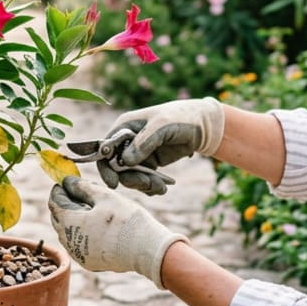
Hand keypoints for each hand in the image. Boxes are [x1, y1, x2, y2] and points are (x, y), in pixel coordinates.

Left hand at [48, 176, 185, 287]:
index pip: (54, 202)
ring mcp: (78, 254)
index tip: (66, 181)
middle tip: (78, 191)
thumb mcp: (105, 196)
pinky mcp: (88, 262)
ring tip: (88, 207)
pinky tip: (94, 225)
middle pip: (58, 218)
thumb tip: (67, 182)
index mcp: (69, 222)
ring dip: (72, 219)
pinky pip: (77, 244)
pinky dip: (80, 233)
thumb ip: (82, 187)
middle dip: (65, 203)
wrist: (146, 249)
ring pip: (67, 232)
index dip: (59, 190)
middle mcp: (68, 241)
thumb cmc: (126, 219)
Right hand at [97, 97, 224, 193]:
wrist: (202, 126)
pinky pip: (143, 180)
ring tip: (160, 187)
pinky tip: (162, 187)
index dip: (105, 167)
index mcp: (123, 127)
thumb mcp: (161, 126)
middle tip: (147, 184)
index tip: (113, 183)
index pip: (104, 150)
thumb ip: (143, 143)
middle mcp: (127, 141)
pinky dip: (150, 187)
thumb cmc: (180, 118)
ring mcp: (138, 154)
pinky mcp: (149, 164)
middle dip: (130, 179)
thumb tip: (124, 162)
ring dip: (143, 185)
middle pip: (116, 168)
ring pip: (130, 177)